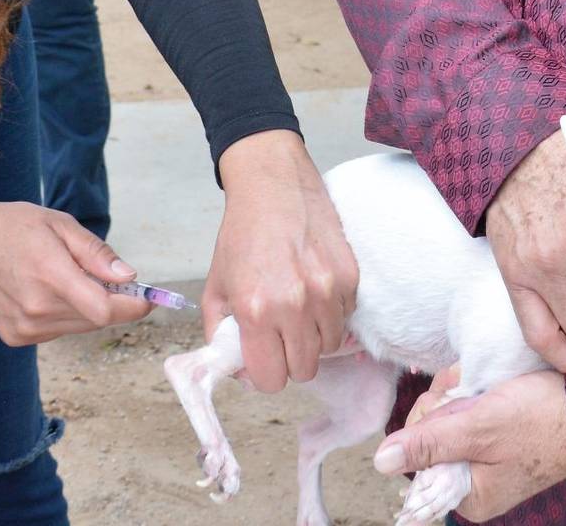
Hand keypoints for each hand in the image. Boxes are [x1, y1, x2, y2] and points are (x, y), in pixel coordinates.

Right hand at [0, 196, 152, 345]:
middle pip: (98, 320)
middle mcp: (36, 309)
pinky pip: (60, 331)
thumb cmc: (14, 227)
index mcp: (50, 275)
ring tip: (70, 279)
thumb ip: (97, 254)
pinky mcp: (17, 337)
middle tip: (110, 279)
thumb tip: (129, 277)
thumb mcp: (60, 225)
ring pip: (81, 327)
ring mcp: (25, 328)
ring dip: (89, 308)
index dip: (133, 306)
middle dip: (115, 303)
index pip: (105, 310)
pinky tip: (48, 292)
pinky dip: (67, 315)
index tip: (146, 296)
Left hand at [202, 130, 358, 392]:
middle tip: (280, 337)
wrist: (273, 185)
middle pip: (304, 370)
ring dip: (313, 338)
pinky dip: (331, 314)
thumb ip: (221, 334)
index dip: (265, 375)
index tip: (263, 360)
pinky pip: (345, 319)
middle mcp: (295, 305)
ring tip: (297, 311)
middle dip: (289, 360)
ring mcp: (328, 292)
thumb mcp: (215, 286)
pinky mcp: (350, 278)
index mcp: (256, 310)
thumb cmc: (241, 234)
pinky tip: (314, 289)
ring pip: (329, 348)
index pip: (271, 380)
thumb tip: (238, 371)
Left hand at [373, 368, 565, 521]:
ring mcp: (483, 455)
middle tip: (474, 393)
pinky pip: (465, 408)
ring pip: (445, 414)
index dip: (426, 423)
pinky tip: (490, 385)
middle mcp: (473, 480)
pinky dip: (474, 391)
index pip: (416, 458)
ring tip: (487, 387)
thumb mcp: (479, 429)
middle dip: (445, 403)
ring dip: (461, 392)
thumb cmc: (543, 420)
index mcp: (469, 495)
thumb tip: (380, 462)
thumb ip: (429, 444)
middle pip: (428, 433)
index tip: (452, 406)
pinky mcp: (493, 432)